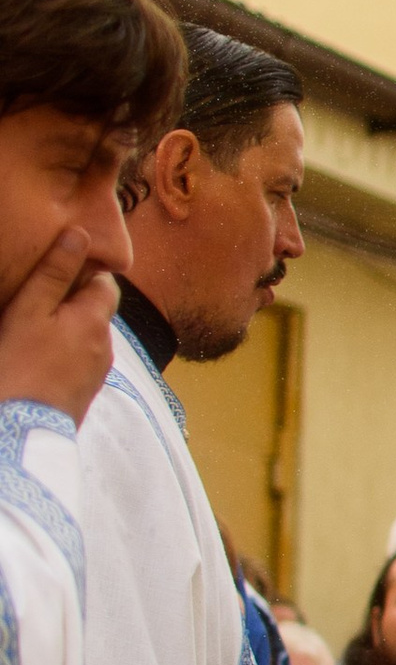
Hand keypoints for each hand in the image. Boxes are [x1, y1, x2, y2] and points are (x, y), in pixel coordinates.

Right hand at [0, 227, 121, 426]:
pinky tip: (39, 361)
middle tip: (37, 305)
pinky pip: (79, 364)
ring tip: (33, 335)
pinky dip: (64, 356)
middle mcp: (105, 346)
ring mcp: (97, 374)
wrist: (21, 429)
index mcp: (96, 320)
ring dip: (67, 332)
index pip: (106, 283)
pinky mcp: (85, 395)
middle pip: (97, 312)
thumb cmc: (20, 365)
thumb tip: (80, 235)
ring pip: (87, 339)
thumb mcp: (30, 310)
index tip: (53, 278)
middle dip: (73, 304)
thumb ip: (55, 273)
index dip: (82, 275)